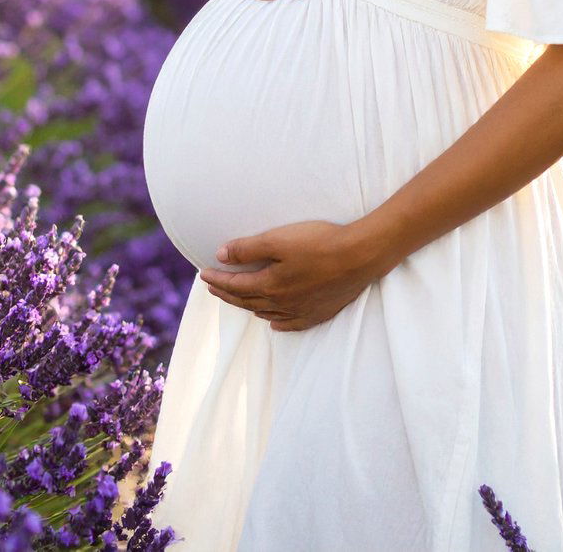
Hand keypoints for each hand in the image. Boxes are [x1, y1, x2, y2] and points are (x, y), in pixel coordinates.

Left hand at [198, 220, 386, 331]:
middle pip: (247, 300)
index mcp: (270, 285)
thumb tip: (220, 255)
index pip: (235, 284)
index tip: (203, 274)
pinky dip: (277, 322)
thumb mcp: (279, 239)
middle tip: (213, 287)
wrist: (360, 257)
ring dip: (248, 306)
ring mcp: (301, 310)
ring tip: (238, 299)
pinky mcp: (318, 312)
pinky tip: (274, 322)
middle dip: (227, 293)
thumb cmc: (319, 243)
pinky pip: (291, 323)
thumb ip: (248, 248)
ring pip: (266, 312)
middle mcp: (282, 303)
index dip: (218, 279)